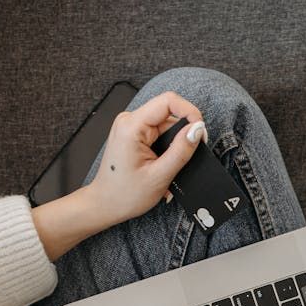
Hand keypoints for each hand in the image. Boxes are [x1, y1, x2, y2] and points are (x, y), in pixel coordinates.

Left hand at [31, 90, 207, 261]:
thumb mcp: (159, 176)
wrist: (105, 204)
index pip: (168, 101)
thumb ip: (181, 150)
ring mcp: (131, 126)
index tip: (200, 132)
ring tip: (172, 166)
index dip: (190, 112)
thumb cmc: (124, 195)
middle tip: (189, 155)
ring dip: (175, 143)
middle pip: (168, 113)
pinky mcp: (134, 133)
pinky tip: (164, 164)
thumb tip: (198, 129)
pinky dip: (167, 147)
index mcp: (131, 126)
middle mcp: (129, 120)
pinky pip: (159, 132)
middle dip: (183, 133)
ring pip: (166, 124)